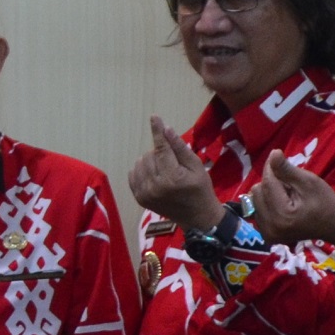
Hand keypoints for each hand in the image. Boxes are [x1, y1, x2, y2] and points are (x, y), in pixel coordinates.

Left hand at [127, 116, 223, 232]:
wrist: (197, 217)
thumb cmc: (200, 189)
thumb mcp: (197, 167)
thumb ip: (180, 148)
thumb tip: (167, 130)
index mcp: (173, 178)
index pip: (162, 149)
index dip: (158, 132)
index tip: (154, 117)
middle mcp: (156, 186)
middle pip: (150, 155)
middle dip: (160, 153)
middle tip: (173, 163)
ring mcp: (145, 193)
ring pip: (140, 163)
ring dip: (150, 161)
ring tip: (164, 170)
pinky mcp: (139, 198)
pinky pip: (133, 174)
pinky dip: (142, 170)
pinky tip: (155, 175)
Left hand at [249, 153, 334, 250]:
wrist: (334, 225)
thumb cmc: (325, 202)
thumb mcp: (308, 181)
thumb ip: (287, 169)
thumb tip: (272, 153)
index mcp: (282, 215)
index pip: (267, 183)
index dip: (272, 168)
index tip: (278, 159)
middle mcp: (271, 227)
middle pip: (258, 192)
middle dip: (271, 184)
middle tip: (290, 189)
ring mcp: (268, 234)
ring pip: (255, 200)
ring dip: (268, 194)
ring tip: (287, 199)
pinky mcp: (267, 237)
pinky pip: (257, 211)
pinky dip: (267, 205)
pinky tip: (282, 207)